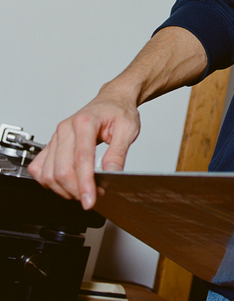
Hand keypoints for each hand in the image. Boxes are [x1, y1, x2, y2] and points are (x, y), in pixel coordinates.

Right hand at [28, 90, 140, 209]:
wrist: (111, 101)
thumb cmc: (118, 111)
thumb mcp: (128, 129)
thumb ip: (118, 153)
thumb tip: (112, 173)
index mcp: (85, 122)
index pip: (81, 159)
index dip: (85, 183)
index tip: (90, 200)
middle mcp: (65, 129)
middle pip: (61, 170)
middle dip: (76, 190)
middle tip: (94, 195)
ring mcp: (55, 137)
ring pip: (48, 173)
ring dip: (64, 189)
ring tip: (83, 190)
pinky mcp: (51, 144)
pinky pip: (38, 168)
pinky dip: (49, 182)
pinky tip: (65, 184)